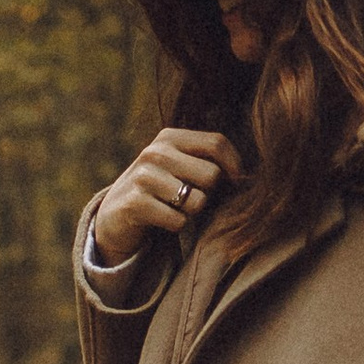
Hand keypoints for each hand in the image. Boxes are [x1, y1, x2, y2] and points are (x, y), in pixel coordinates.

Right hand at [91, 128, 243, 265]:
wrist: (115, 216)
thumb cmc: (159, 191)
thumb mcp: (178, 166)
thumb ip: (206, 161)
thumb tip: (249, 176)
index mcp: (169, 137)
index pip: (217, 143)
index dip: (234, 166)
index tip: (235, 184)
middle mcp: (155, 152)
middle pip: (212, 175)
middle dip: (210, 194)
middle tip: (193, 199)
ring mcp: (142, 177)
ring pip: (197, 200)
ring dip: (192, 212)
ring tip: (175, 209)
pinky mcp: (135, 203)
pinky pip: (178, 220)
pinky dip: (176, 226)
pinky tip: (162, 221)